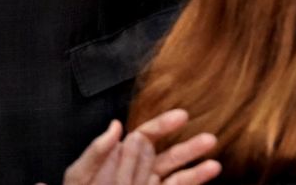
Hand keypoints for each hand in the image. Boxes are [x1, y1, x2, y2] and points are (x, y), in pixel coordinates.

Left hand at [54, 110, 217, 184]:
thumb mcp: (81, 175)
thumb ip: (97, 152)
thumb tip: (115, 126)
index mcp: (118, 158)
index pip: (145, 136)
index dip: (164, 125)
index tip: (181, 117)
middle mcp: (137, 170)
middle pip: (168, 154)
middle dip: (189, 146)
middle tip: (208, 139)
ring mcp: (147, 184)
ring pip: (176, 172)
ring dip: (196, 166)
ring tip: (214, 161)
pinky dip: (194, 179)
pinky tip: (210, 170)